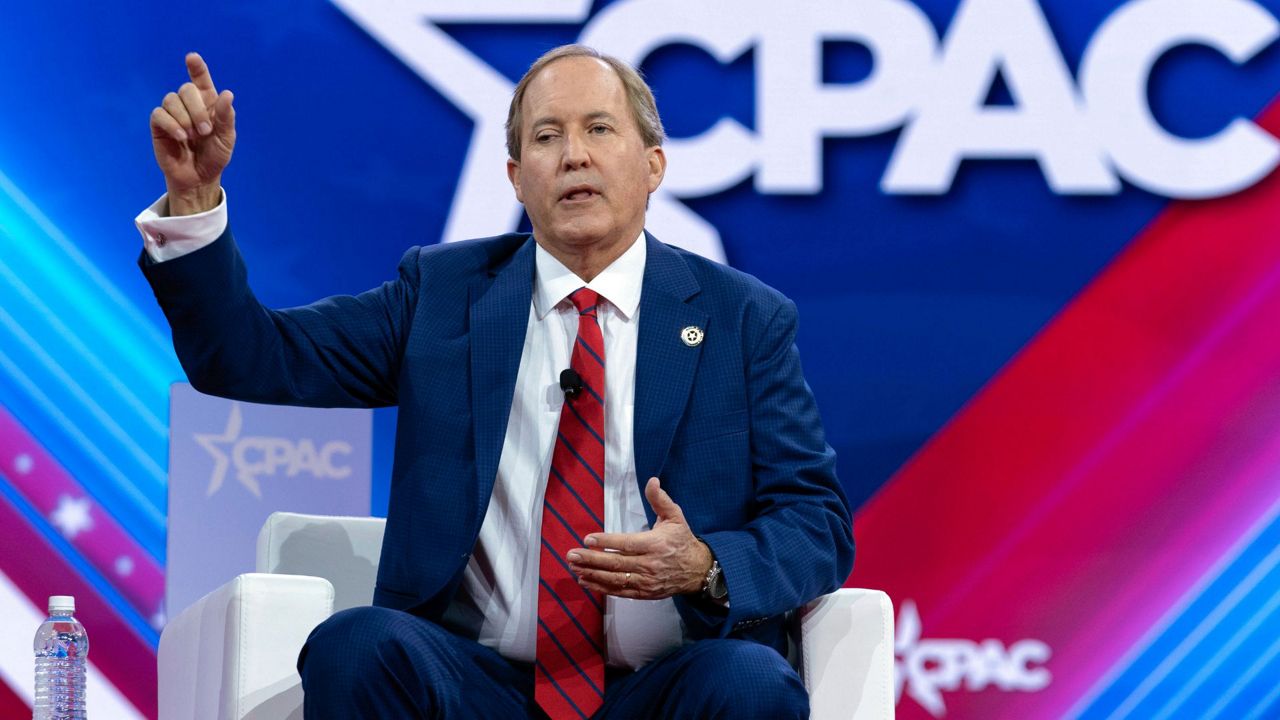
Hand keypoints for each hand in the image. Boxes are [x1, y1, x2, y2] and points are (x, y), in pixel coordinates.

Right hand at [149, 53, 235, 214]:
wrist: (199, 177)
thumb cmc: (214, 155)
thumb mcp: (226, 138)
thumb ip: (226, 116)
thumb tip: (227, 94)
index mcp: (208, 103)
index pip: (200, 80)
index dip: (197, 68)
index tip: (192, 57)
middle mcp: (188, 105)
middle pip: (186, 89)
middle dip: (197, 109)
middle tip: (205, 131)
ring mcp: (173, 113)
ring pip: (171, 99)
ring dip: (185, 118)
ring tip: (192, 136)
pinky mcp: (159, 125)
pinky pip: (159, 114)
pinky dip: (171, 124)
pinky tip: (180, 137)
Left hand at [567, 477, 713, 599]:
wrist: (697, 570)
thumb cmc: (682, 540)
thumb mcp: (675, 516)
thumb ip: (660, 499)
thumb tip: (652, 480)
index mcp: (655, 544)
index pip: (626, 544)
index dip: (606, 542)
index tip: (587, 539)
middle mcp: (649, 564)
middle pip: (616, 563)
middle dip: (591, 559)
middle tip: (571, 554)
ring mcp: (646, 581)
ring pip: (615, 579)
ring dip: (592, 574)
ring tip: (574, 567)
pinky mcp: (644, 593)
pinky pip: (619, 591)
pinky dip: (601, 587)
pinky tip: (586, 581)